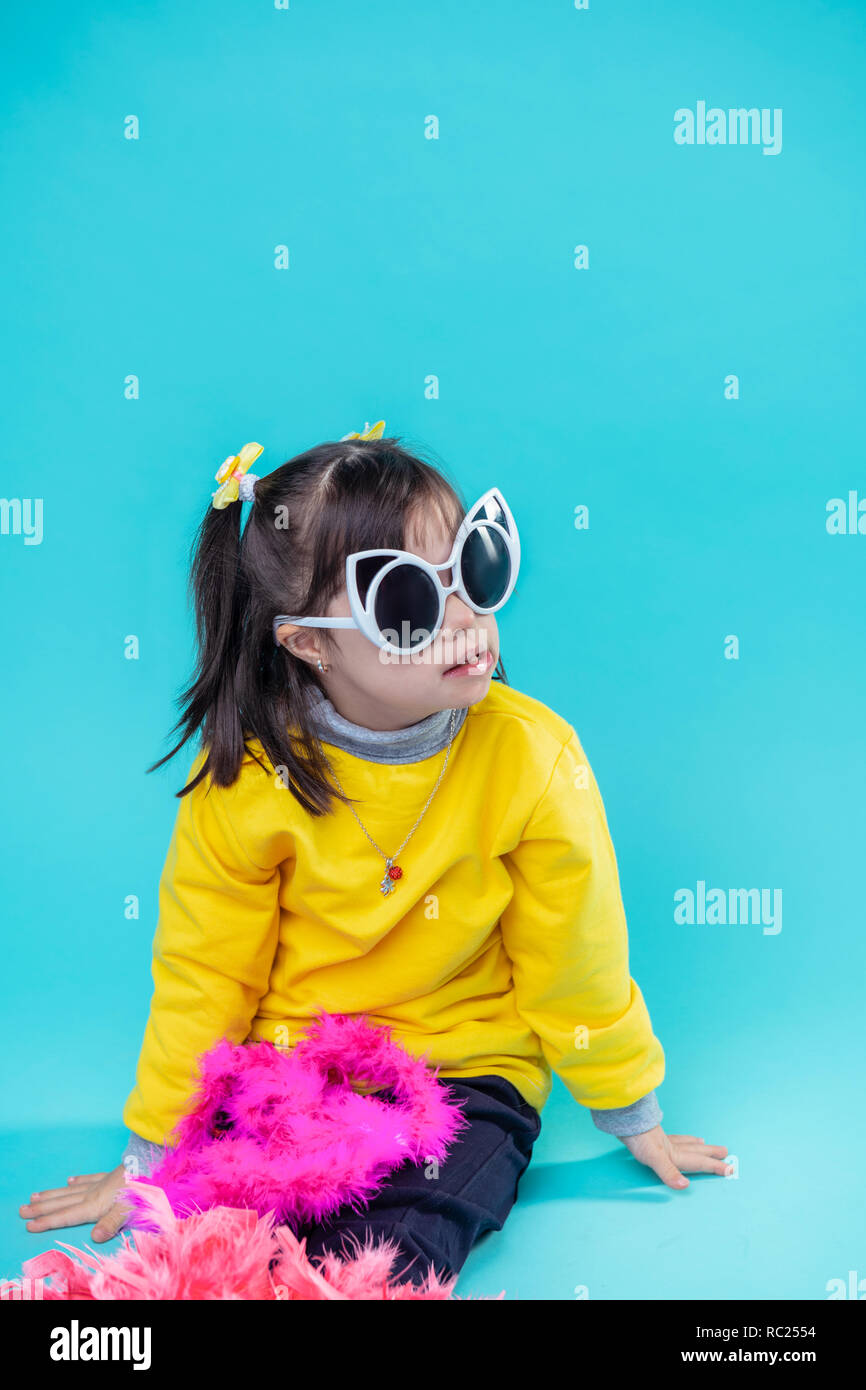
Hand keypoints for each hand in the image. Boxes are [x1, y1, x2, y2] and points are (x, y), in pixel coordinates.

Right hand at [19, 1165, 132, 1242]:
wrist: (153, 1163)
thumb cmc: (143, 1190)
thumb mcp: (129, 1210)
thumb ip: (111, 1224)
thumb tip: (93, 1238)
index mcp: (94, 1205)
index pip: (66, 1216)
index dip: (47, 1221)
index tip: (29, 1224)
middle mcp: (93, 1194)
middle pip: (62, 1203)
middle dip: (42, 1207)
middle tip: (22, 1210)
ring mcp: (101, 1183)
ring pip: (70, 1190)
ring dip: (53, 1194)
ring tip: (36, 1196)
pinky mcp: (110, 1176)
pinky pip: (89, 1178)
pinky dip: (78, 1180)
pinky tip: (70, 1180)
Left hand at [617, 1125, 731, 1188]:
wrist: (625, 1120)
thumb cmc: (638, 1139)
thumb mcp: (653, 1158)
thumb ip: (669, 1172)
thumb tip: (685, 1186)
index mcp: (675, 1154)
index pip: (698, 1162)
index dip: (714, 1167)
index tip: (731, 1169)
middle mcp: (672, 1146)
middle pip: (695, 1149)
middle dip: (710, 1153)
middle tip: (725, 1152)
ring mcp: (662, 1140)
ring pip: (684, 1142)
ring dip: (695, 1143)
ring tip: (703, 1141)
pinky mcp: (651, 1136)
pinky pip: (671, 1137)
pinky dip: (678, 1138)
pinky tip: (673, 1137)